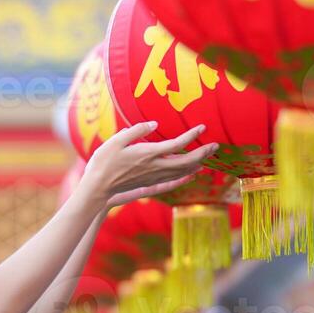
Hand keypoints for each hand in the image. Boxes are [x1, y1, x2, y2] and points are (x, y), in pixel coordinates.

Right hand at [79, 122, 217, 210]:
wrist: (97, 188)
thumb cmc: (103, 162)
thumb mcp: (116, 140)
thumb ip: (137, 131)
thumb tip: (154, 124)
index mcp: (148, 154)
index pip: (177, 144)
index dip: (192, 136)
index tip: (203, 127)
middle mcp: (155, 167)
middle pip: (186, 161)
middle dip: (203, 153)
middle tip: (216, 145)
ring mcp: (154, 177)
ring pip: (182, 172)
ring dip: (197, 163)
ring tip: (208, 156)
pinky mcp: (150, 184)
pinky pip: (173, 182)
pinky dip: (185, 177)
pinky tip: (192, 175)